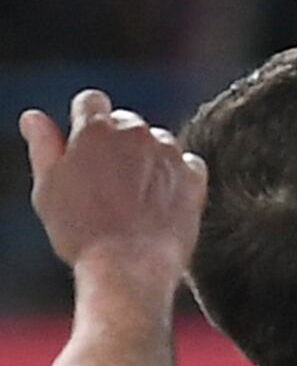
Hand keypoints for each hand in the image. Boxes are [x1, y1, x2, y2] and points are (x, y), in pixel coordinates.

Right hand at [25, 95, 202, 287]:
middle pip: (124, 121)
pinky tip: (158, 201)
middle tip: (102, 181)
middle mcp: (137, 133)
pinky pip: (185, 162)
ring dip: (145, 157)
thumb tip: (32, 116)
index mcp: (96, 130)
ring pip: (156, 141)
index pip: (90, 101)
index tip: (82, 144)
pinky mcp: (194, 174)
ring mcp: (169, 152)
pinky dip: (173, 175)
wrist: (129, 265)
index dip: (83, 119)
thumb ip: (43, 146)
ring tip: (130, 197)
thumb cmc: (79, 230)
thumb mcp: (48, 188)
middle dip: (114, 141)